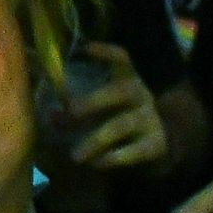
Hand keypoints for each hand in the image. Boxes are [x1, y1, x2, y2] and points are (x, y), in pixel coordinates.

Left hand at [56, 42, 169, 172]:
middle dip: (94, 100)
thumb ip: (79, 111)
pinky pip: (135, 151)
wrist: (162, 144)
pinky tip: (96, 163)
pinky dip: (113, 158)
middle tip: (71, 111)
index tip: (86, 48)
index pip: (122, 59)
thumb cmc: (122, 119)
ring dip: (96, 139)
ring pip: (124, 124)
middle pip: (122, 91)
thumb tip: (50, 116)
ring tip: (75, 155)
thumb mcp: (106, 108)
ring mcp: (151, 120)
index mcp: (129, 80)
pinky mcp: (156, 145)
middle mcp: (142, 95)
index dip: (107, 52)